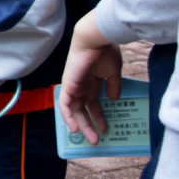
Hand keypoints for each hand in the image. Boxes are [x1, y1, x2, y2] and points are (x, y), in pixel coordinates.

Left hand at [58, 10, 123, 143]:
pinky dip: (68, 116)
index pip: (92, 102)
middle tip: (97, 139)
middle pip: (82, 108)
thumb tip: (114, 99)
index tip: (105, 128)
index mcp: (91, 81)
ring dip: (82, 124)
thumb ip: (113, 85)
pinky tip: (74, 128)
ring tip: (92, 138)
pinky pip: (64, 104)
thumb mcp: (113, 72)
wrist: (96, 40)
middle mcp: (80, 84)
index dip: (98, 116)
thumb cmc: (105, 52)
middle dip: (90, 124)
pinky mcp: (68, 85)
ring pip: (74, 110)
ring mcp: (73, 85)